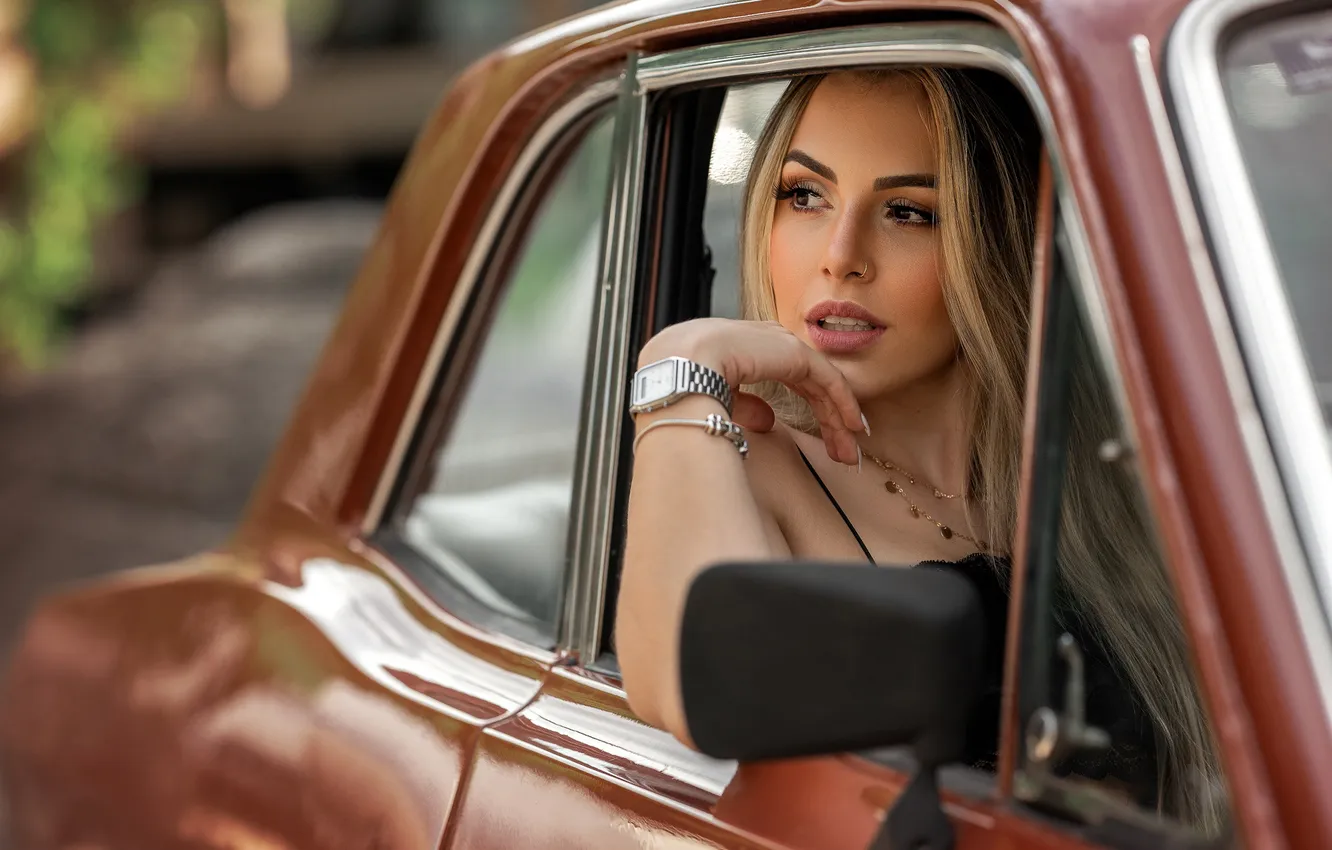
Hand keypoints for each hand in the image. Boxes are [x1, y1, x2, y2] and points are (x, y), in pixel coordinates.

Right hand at [639, 318, 865, 465]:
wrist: (679, 369)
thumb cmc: (682, 385)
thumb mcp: (716, 399)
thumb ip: (744, 406)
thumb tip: (768, 420)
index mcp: (738, 347)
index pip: (781, 373)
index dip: (803, 402)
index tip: (816, 433)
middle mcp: (762, 340)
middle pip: (804, 379)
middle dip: (825, 415)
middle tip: (841, 448)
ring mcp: (778, 343)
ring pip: (818, 381)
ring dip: (836, 416)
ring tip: (851, 448)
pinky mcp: (793, 352)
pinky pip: (826, 378)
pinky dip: (842, 402)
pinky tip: (852, 427)